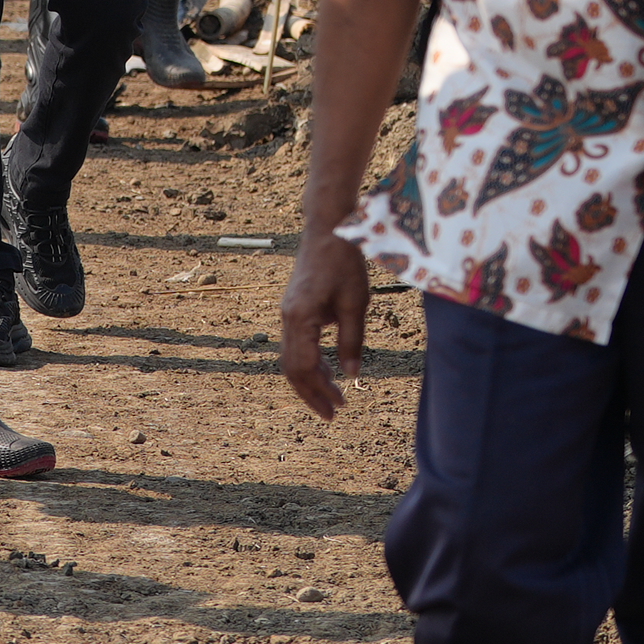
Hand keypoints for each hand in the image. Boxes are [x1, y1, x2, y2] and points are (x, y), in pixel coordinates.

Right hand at [278, 229, 373, 421]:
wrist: (328, 229)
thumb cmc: (344, 263)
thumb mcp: (356, 304)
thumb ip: (352, 341)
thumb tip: (352, 376)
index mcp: (300, 317)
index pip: (303, 366)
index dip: (318, 391)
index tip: (337, 409)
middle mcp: (288, 317)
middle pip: (291, 367)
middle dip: (312, 393)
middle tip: (334, 413)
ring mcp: (288, 312)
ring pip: (291, 357)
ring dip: (312, 379)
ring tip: (336, 396)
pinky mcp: (294, 308)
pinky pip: (296, 343)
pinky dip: (310, 361)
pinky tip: (330, 370)